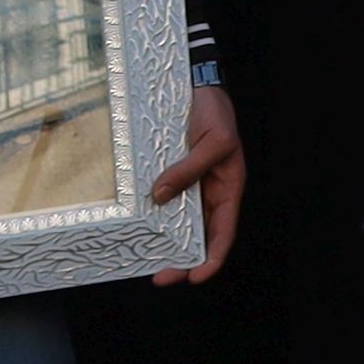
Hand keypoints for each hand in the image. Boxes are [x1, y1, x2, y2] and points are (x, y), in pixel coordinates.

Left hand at [149, 85, 247, 281]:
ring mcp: (186, 185)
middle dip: (181, 258)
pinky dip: (150, 216)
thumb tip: (159, 196)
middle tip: (159, 276)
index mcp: (227, 189)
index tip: (195, 276)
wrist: (197, 87)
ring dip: (163, 242)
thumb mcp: (213, 140)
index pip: (223, 232)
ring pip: (176, 222)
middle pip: (197, 235)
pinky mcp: (168, 175)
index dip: (211, 258)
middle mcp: (207, 193)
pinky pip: (160, 199)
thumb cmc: (215, 112)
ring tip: (144, 259)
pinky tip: (136, 226)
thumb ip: (188, 169)